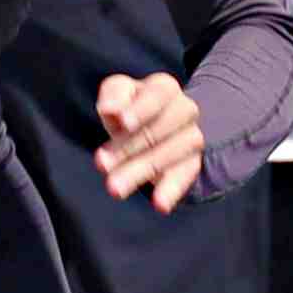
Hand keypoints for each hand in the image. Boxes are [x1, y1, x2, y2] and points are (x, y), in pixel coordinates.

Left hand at [94, 70, 205, 210]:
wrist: (157, 126)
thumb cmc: (130, 107)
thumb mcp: (119, 93)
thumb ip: (114, 95)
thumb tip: (110, 109)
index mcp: (164, 88)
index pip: (156, 95)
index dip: (140, 110)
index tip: (122, 123)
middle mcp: (184, 110)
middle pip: (159, 128)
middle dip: (129, 147)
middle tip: (101, 164)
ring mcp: (191, 138)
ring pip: (169, 154)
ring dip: (140, 171)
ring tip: (114, 188)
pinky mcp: (191, 164)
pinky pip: (184, 177)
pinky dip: (172, 191)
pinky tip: (159, 205)